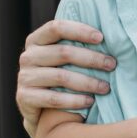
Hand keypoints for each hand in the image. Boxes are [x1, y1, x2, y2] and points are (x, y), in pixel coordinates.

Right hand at [17, 20, 114, 137]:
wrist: (40, 109)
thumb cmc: (60, 76)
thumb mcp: (64, 58)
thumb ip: (77, 45)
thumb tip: (112, 35)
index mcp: (37, 40)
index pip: (56, 27)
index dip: (79, 30)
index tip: (101, 37)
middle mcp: (28, 56)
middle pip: (63, 52)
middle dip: (92, 58)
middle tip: (112, 65)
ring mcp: (24, 77)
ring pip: (61, 77)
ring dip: (88, 82)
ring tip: (106, 87)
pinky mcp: (24, 97)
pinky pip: (54, 98)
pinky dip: (75, 100)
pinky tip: (90, 101)